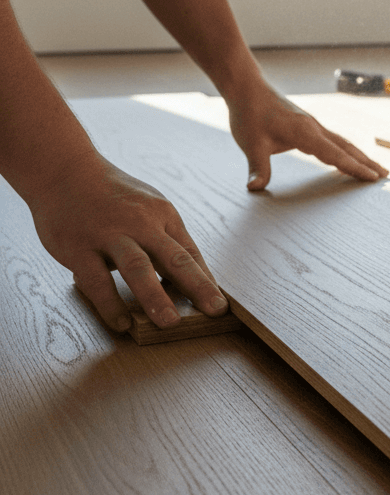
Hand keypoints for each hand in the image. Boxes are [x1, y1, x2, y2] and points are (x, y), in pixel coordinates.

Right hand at [29, 156, 227, 333]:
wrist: (64, 171)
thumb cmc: (113, 195)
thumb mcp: (148, 207)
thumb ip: (165, 238)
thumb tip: (186, 277)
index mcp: (163, 214)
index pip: (190, 252)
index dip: (206, 280)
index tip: (220, 305)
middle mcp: (141, 223)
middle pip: (174, 258)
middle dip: (197, 286)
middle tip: (214, 311)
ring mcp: (110, 235)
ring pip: (138, 268)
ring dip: (156, 297)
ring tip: (169, 323)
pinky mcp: (79, 247)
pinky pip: (97, 280)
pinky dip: (111, 304)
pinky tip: (122, 323)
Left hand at [225, 81, 388, 190]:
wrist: (247, 88)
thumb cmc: (249, 114)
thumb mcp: (251, 144)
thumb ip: (258, 167)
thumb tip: (255, 188)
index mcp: (305, 133)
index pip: (336, 154)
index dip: (355, 167)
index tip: (372, 177)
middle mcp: (314, 128)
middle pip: (347, 147)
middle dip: (366, 162)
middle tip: (384, 175)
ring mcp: (312, 125)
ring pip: (342, 143)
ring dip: (359, 156)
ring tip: (373, 168)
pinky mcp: (307, 124)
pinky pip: (332, 140)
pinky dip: (345, 151)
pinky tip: (345, 158)